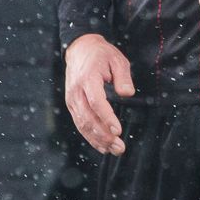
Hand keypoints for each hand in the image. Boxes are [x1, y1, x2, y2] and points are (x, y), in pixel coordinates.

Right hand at [65, 33, 134, 155]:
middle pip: (88, 117)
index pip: (96, 102)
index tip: (118, 130)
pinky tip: (102, 146)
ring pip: (82, 124)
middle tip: (119, 147)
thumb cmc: (101, 55)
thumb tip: (127, 93)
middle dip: (104, 135)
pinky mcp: (72, 105)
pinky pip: (80, 124)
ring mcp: (72, 99)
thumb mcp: (117, 59)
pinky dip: (90, 137)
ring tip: (114, 150)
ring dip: (98, 139)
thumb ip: (123, 77)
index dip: (106, 118)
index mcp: (88, 78)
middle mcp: (76, 91)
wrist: (79, 49)